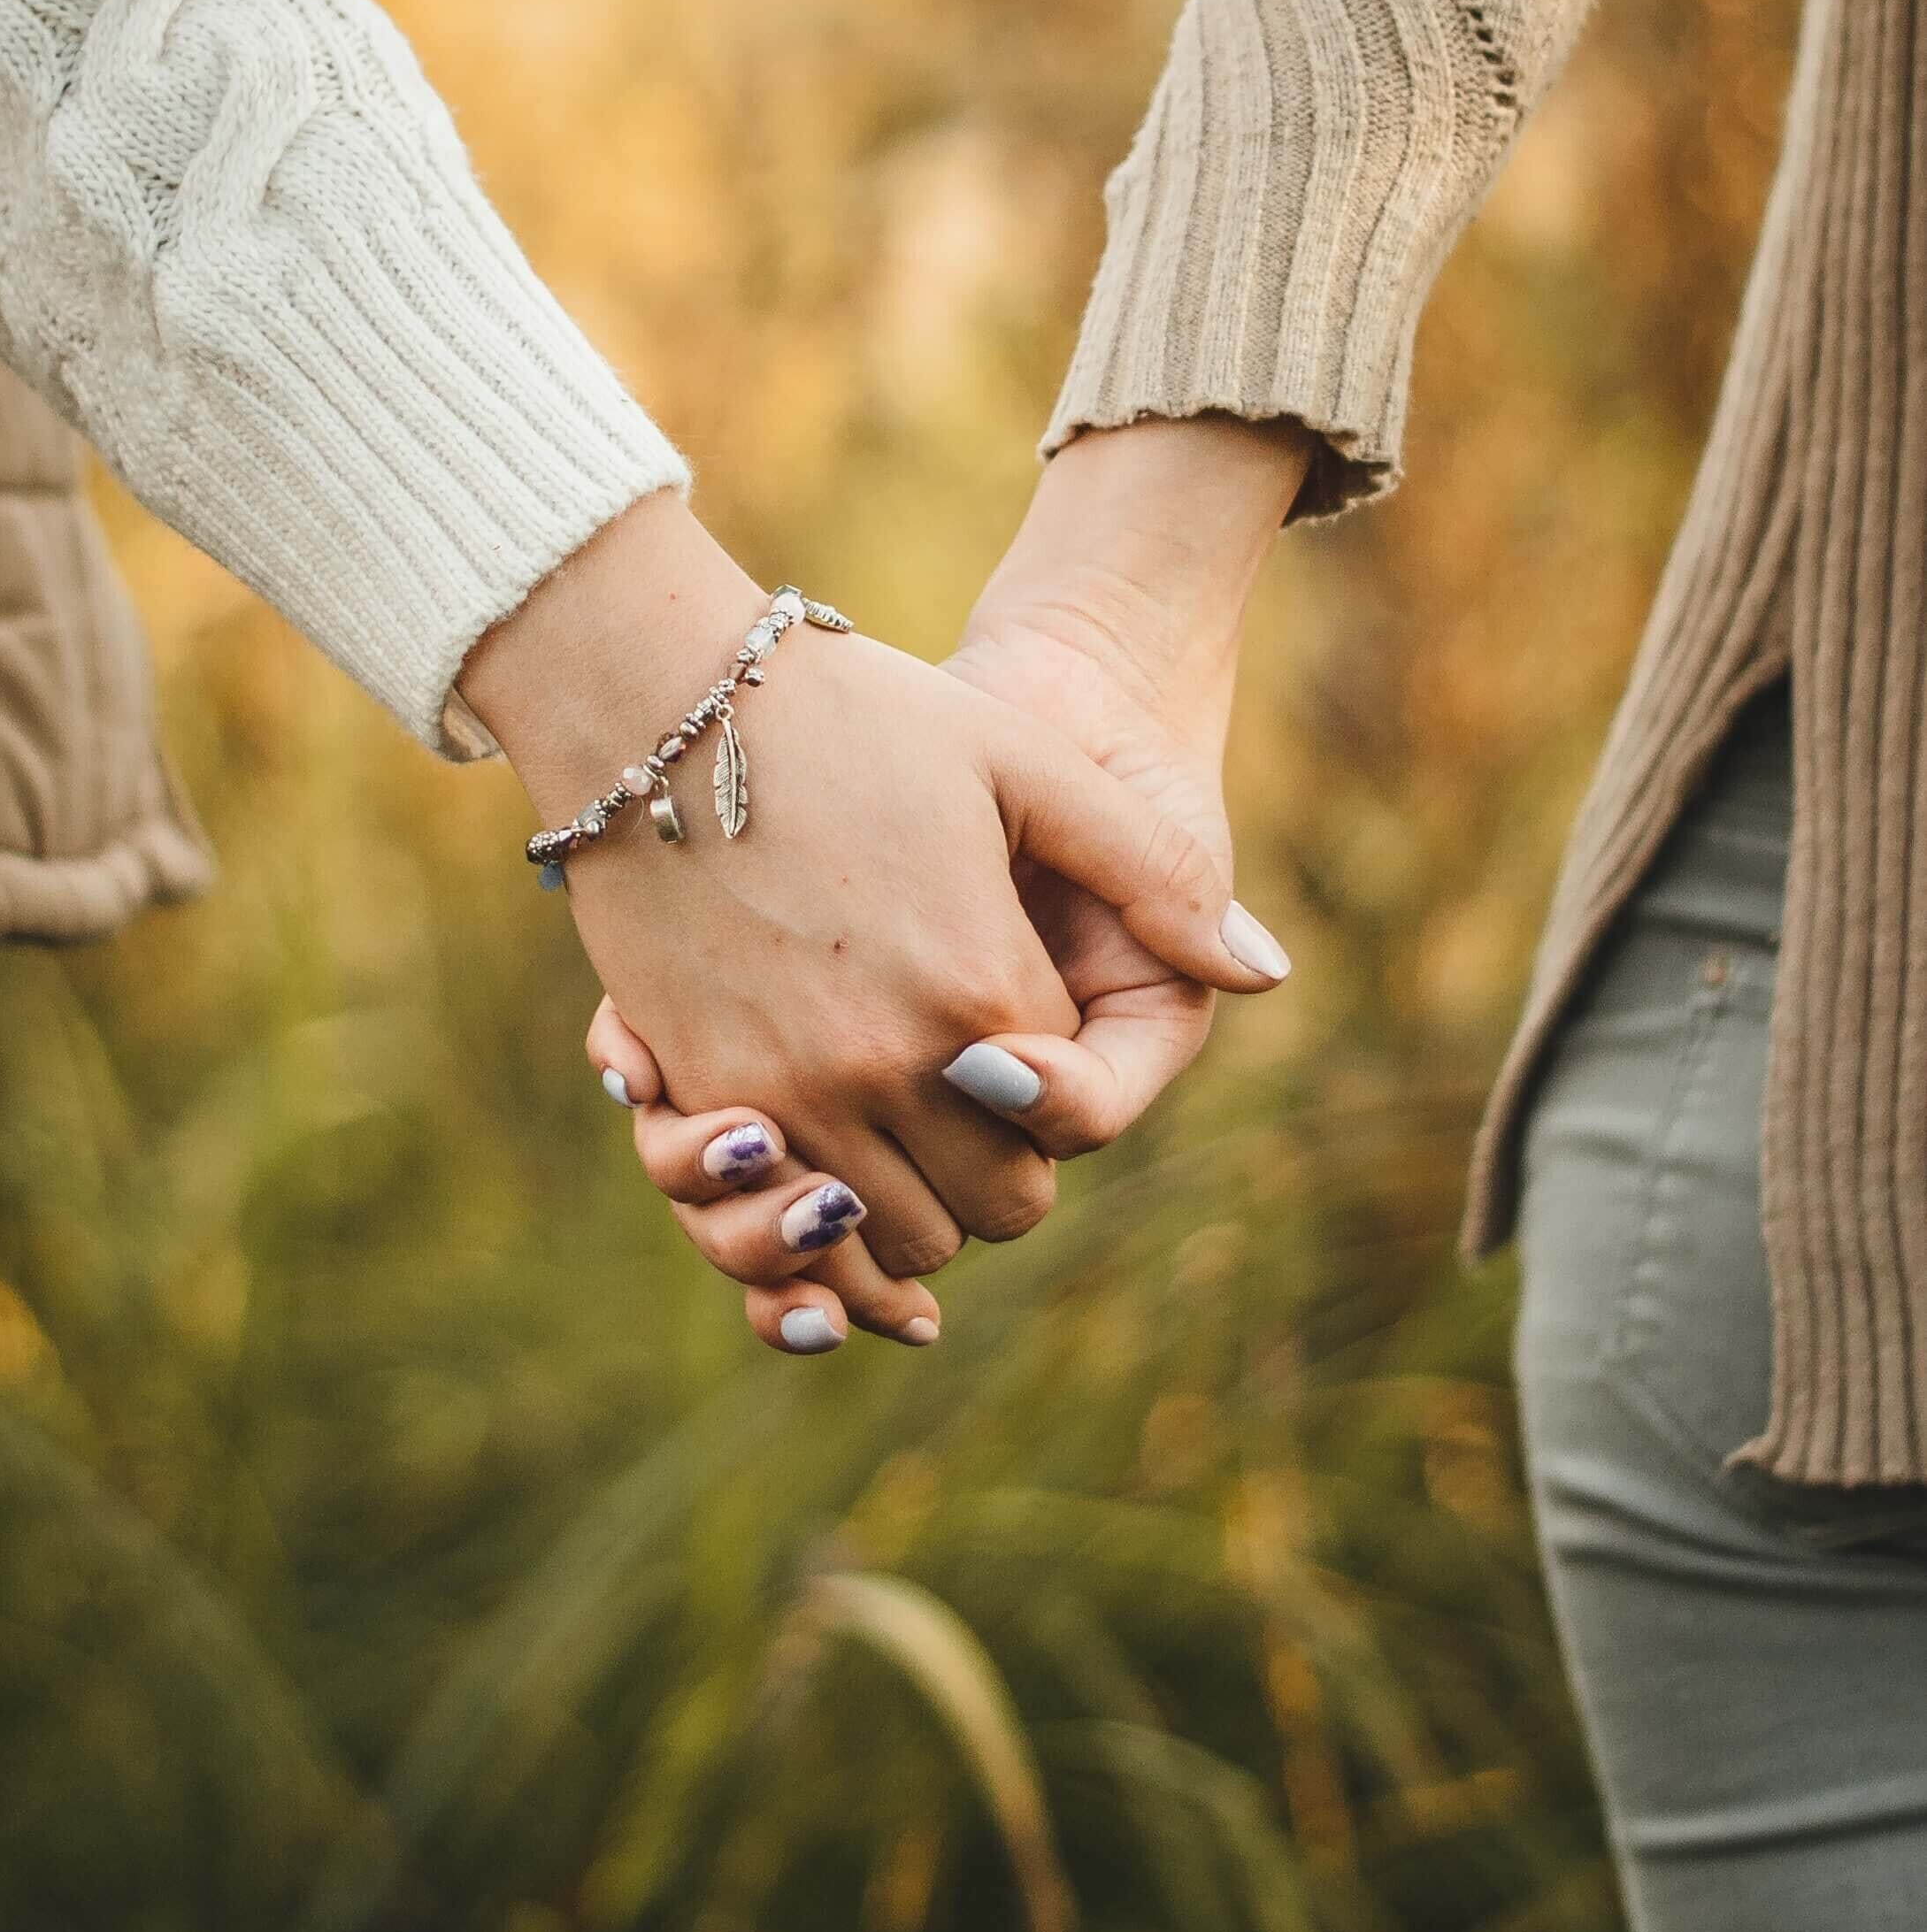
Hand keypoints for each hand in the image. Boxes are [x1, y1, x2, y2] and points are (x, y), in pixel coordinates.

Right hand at [579, 419, 1313, 1350]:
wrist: (664, 691)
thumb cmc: (859, 713)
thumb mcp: (1030, 767)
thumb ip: (1156, 875)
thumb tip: (1267, 972)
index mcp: (977, 993)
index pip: (1056, 1127)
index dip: (1050, 1082)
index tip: (1020, 1021)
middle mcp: (880, 1068)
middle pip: (987, 1210)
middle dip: (997, 1166)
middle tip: (975, 1091)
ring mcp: (775, 1090)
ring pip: (883, 1241)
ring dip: (909, 1205)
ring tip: (904, 1126)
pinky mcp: (690, 1088)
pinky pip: (763, 1225)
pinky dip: (800, 1227)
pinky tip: (814, 1183)